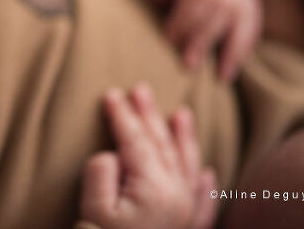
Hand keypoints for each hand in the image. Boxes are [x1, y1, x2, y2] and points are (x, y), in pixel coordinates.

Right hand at [79, 84, 217, 228]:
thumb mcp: (93, 209)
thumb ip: (101, 173)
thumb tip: (112, 156)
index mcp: (155, 189)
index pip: (137, 140)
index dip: (123, 115)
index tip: (112, 93)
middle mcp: (178, 196)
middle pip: (163, 146)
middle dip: (149, 115)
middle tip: (141, 89)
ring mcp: (186, 214)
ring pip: (188, 166)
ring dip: (184, 138)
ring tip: (182, 114)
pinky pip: (203, 203)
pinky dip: (206, 186)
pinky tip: (209, 174)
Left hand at [125, 0, 261, 79]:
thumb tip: (171, 29)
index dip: (186, 19)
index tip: (167, 37)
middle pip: (224, 4)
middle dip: (206, 38)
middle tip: (187, 64)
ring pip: (246, 10)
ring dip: (234, 46)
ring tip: (221, 75)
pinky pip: (252, 12)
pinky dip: (247, 39)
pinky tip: (235, 62)